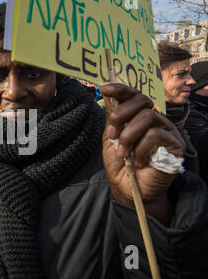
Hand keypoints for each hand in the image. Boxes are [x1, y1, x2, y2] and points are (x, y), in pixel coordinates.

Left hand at [100, 84, 184, 224]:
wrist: (130, 189)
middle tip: (111, 134)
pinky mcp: (176, 144)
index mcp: (139, 116)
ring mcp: (167, 130)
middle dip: (121, 115)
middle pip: (142, 101)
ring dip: (129, 136)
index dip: (120, 89)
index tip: (104, 89)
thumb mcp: (112, 139)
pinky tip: (139, 161)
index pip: (134, 95)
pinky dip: (141, 148)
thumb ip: (112, 120)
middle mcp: (155, 119)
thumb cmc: (122, 164)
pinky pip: (156, 135)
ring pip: (147, 117)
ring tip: (124, 153)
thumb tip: (108, 98)